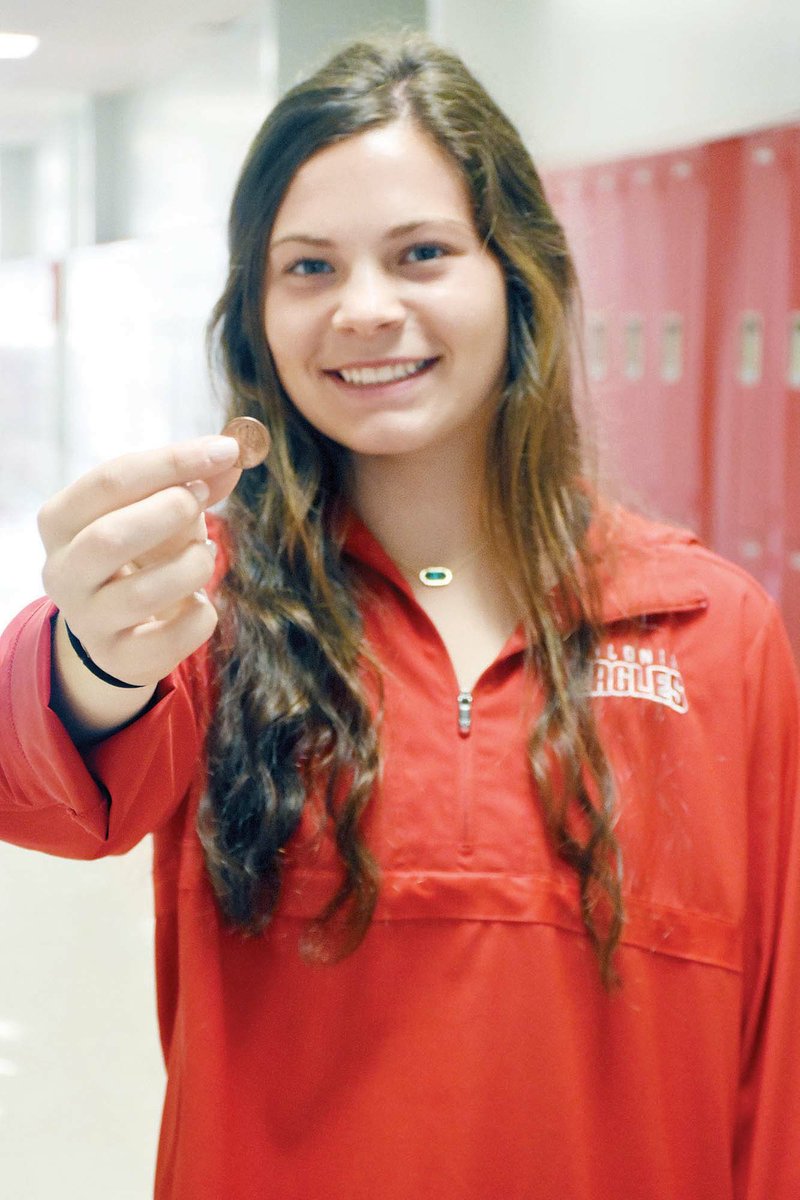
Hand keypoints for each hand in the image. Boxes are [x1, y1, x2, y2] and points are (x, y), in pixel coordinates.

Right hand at [38, 435, 241, 690]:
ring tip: (204, 554)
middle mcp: (62, 572)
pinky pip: (172, 636)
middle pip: (109, 537)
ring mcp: (87, 620)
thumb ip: (194, 482)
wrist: (118, 630)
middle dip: (170, 512)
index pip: (110, 481)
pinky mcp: (119, 659)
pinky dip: (201, 613)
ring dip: (193, 565)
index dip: (172, 461)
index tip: (225, 450)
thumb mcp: (158, 512)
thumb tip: (232, 457)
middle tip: (202, 498)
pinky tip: (197, 602)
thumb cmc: (140, 553)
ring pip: (144, 592)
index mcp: (61, 520)